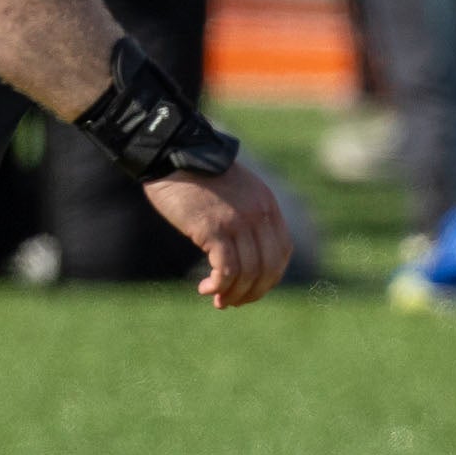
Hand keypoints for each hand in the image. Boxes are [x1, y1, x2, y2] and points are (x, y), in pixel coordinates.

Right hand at [143, 162, 291, 307]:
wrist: (173, 152)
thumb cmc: (197, 174)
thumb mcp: (235, 192)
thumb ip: (245, 215)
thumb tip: (243, 252)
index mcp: (267, 205)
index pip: (282, 252)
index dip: (269, 277)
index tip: (250, 288)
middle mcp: (258, 215)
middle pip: (269, 268)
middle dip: (253, 292)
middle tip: (232, 301)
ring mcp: (238, 222)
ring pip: (248, 273)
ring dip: (233, 294)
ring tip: (216, 298)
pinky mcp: (214, 229)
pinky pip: (227, 270)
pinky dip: (219, 286)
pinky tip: (205, 289)